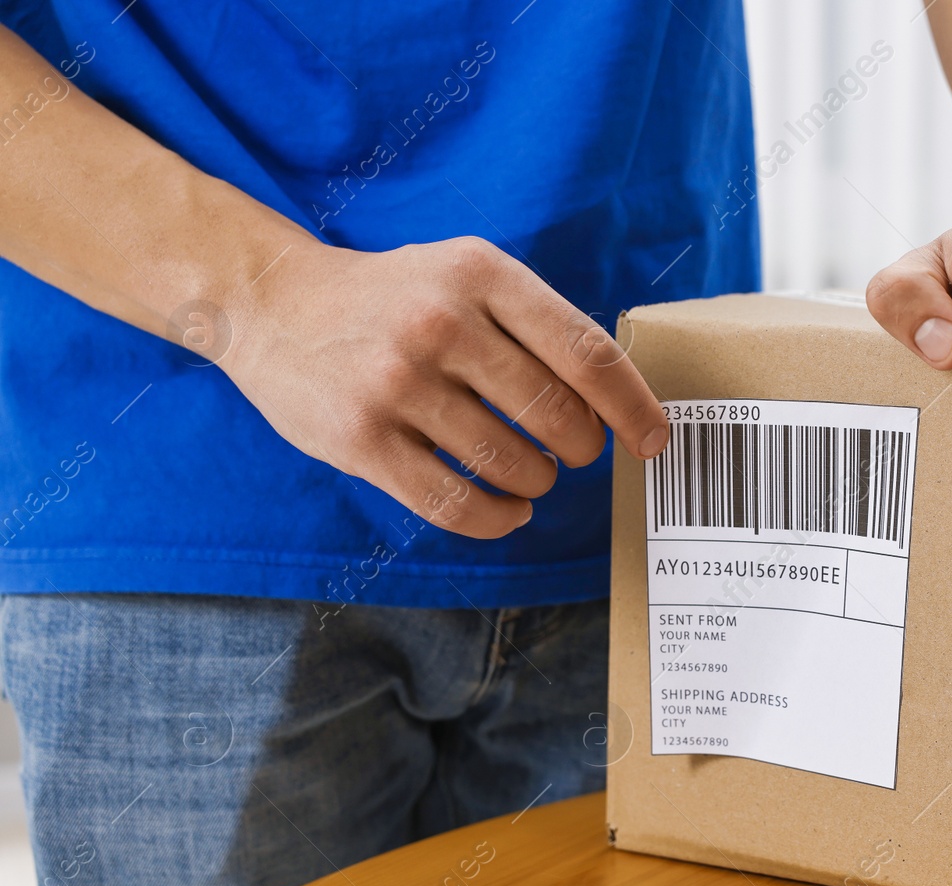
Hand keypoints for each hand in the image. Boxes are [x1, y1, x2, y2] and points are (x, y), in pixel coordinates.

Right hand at [222, 236, 667, 537]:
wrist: (269, 302)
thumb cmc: (393, 298)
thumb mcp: (465, 274)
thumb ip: (535, 323)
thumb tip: (617, 400)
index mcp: (480, 274)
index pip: (586, 353)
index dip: (632, 406)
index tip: (654, 439)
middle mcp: (440, 323)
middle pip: (557, 416)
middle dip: (582, 448)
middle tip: (575, 452)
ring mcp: (396, 383)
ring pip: (512, 465)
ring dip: (538, 483)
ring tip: (533, 475)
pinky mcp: (361, 439)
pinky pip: (456, 505)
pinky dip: (498, 518)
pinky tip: (507, 510)